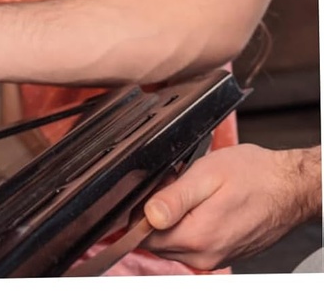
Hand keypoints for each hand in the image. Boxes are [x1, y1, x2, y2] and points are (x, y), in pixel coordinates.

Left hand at [142, 143, 321, 269]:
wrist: (290, 187)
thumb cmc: (254, 176)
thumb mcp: (207, 175)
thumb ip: (174, 198)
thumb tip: (148, 215)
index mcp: (198, 237)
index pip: (145, 236)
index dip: (140, 210)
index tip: (153, 189)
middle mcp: (206, 255)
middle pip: (156, 241)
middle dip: (154, 214)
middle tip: (172, 184)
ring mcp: (215, 257)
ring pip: (172, 243)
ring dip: (170, 219)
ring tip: (188, 191)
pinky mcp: (222, 253)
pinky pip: (191, 244)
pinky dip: (186, 224)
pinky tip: (199, 202)